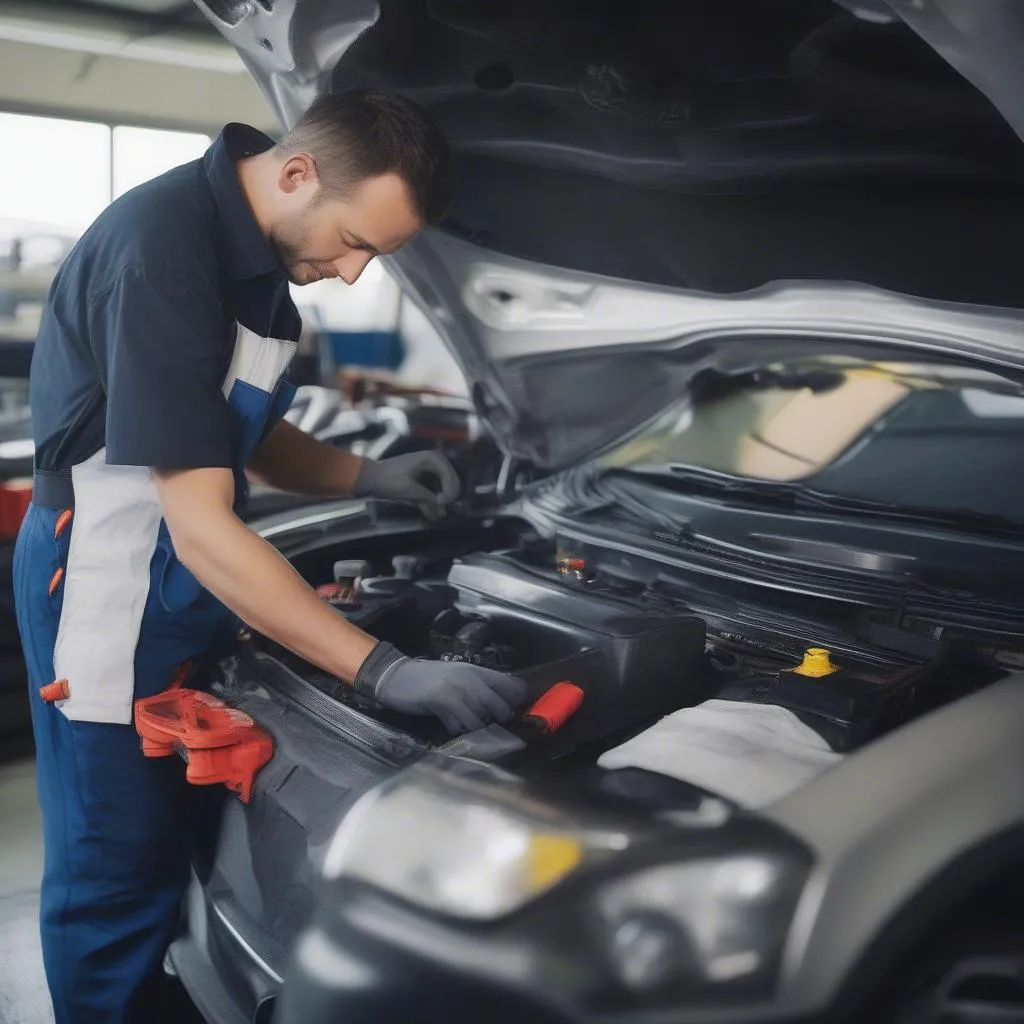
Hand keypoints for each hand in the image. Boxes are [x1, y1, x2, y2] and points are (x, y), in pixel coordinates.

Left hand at [352, 451, 460, 519]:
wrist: (371, 478)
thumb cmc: (389, 480)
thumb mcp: (409, 490)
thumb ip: (428, 498)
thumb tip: (442, 510)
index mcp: (431, 459)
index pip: (450, 475)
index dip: (450, 491)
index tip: (442, 504)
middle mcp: (434, 462)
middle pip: (451, 481)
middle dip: (448, 498)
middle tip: (442, 511)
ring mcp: (430, 471)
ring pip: (444, 487)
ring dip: (441, 502)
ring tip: (437, 515)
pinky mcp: (424, 480)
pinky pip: (435, 491)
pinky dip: (433, 502)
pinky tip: (432, 514)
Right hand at [354, 642, 527, 733]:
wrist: (396, 675)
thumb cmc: (429, 679)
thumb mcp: (458, 677)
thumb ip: (480, 687)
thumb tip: (505, 706)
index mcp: (478, 671)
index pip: (514, 687)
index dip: (516, 704)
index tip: (510, 715)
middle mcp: (472, 678)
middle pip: (502, 708)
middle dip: (496, 722)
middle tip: (484, 724)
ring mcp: (458, 689)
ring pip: (481, 720)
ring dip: (474, 728)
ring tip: (463, 725)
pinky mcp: (442, 701)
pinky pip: (459, 726)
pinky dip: (456, 730)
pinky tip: (448, 724)